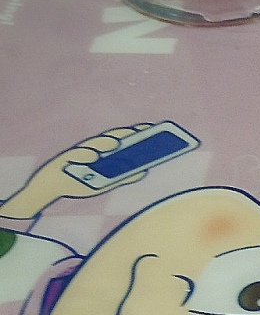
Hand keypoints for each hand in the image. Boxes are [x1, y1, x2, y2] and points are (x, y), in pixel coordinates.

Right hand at [0, 124, 153, 219]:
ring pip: (94, 145)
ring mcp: (79, 151)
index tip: (150, 129)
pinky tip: (92, 157)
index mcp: (104, 152)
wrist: (55, 185)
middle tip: (139, 132)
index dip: (135, 133)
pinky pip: (75, 155)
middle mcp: (93, 149)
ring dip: (105, 143)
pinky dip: (84, 156)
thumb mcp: (106, 181)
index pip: (122, 139)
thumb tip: (143, 171)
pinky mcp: (64, 157)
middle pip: (111, 139)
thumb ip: (123, 176)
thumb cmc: (82, 180)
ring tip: (116, 142)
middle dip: (124, 135)